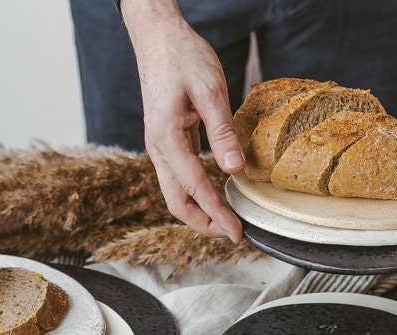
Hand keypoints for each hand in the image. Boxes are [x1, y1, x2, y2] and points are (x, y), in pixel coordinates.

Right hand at [122, 0, 244, 241]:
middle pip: (176, 201)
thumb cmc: (182, 57)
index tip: (238, 232)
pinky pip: (179, 177)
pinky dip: (196, 193)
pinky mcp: (166, 140)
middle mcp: (158, 148)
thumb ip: (221, 130)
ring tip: (226, 221)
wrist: (158, 37)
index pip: (195, 187)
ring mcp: (159, 146)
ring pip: (176, 192)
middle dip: (204, 223)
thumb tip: (234, 169)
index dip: (217, 213)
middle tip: (234, 234)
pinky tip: (215, 194)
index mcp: (166, 138)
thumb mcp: (209, 89)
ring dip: (199, 211)